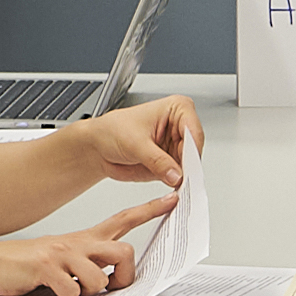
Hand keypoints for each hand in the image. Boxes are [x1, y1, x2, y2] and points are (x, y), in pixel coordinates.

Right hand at [0, 197, 173, 295]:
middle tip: (110, 287)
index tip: (171, 202)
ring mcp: (62, 255)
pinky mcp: (45, 269)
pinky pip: (72, 291)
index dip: (149, 211)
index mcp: (85, 240)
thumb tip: (111, 283)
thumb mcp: (65, 261)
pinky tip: (53, 291)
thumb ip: (90, 267)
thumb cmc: (29, 265)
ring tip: (72, 291)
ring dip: (90, 293)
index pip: (123, 219)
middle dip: (124, 277)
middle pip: (123, 252)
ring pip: (100, 278)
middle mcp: (77, 243)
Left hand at [67, 95, 202, 186]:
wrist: (99, 145)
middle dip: (189, 167)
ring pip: (191, 166)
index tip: (187, 168)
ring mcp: (176, 145)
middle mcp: (180, 127)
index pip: (193, 130)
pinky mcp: (172, 162)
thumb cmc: (112, 130)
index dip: (192, 151)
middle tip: (182, 180)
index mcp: (176, 109)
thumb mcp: (134, 144)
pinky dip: (178, 184)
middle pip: (195, 150)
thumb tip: (175, 175)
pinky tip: (173, 186)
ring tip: (176, 184)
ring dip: (184, 177)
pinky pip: (182, 176)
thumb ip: (157, 161)